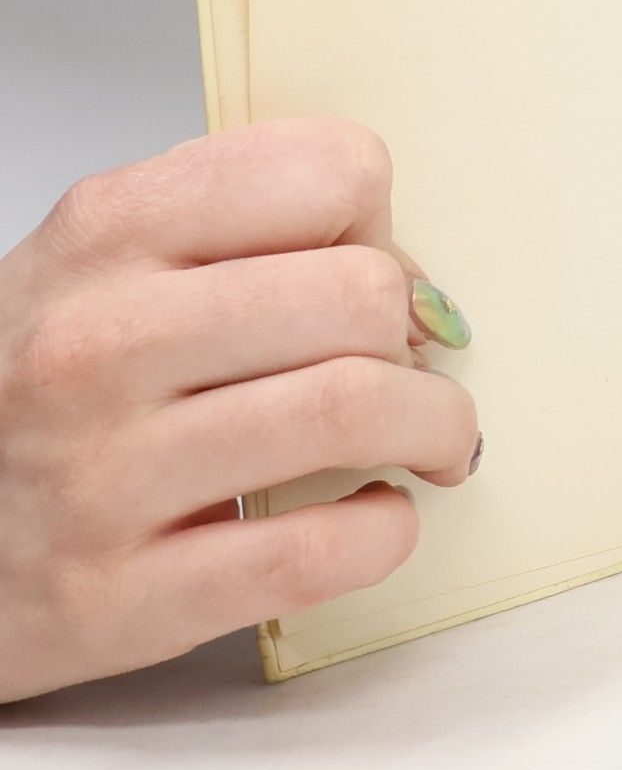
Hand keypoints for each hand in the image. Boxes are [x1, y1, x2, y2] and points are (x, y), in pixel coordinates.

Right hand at [0, 120, 478, 702]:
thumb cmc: (41, 386)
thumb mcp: (108, 263)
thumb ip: (243, 229)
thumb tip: (410, 273)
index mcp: (108, 232)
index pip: (329, 171)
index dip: (383, 223)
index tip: (376, 266)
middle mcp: (98, 343)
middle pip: (360, 293)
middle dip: (420, 332)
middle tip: (412, 364)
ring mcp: (103, 475)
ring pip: (353, 409)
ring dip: (433, 425)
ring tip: (426, 438)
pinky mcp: (121, 598)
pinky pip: (314, 552)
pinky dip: (383, 531)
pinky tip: (372, 516)